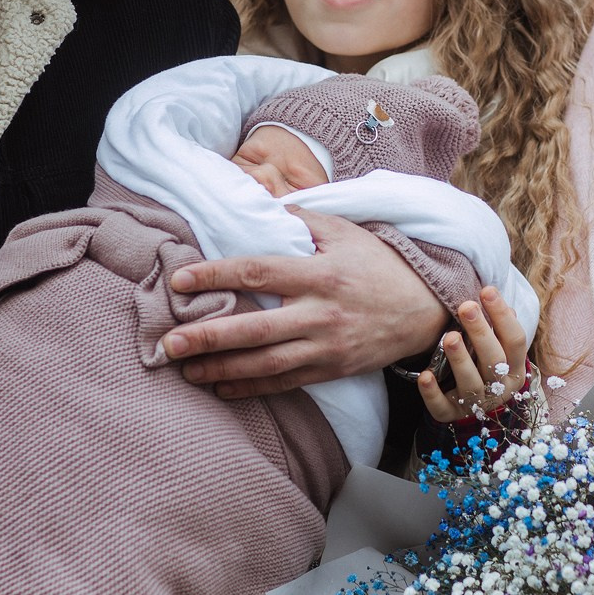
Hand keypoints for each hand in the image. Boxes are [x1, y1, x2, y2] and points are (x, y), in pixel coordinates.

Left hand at [161, 211, 444, 397]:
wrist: (425, 308)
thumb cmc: (379, 264)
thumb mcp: (345, 231)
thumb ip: (301, 218)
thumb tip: (263, 205)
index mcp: (318, 273)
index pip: (257, 273)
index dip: (215, 276)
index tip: (180, 281)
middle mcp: (319, 312)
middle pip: (254, 328)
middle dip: (207, 337)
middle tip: (168, 344)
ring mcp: (325, 346)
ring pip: (265, 364)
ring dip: (221, 369)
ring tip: (185, 371)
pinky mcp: (331, 369)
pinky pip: (285, 383)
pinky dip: (251, 388)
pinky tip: (221, 388)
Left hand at [417, 286, 531, 423]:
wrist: (470, 403)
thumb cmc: (483, 362)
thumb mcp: (496, 345)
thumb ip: (496, 324)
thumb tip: (493, 295)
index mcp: (515, 368)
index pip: (516, 340)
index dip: (503, 315)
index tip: (487, 290)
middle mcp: (500, 388)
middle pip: (494, 361)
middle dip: (480, 332)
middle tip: (466, 306)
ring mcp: (476, 404)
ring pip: (471, 384)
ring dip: (460, 360)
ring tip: (450, 337)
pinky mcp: (451, 414)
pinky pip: (442, 407)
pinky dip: (432, 393)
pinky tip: (425, 375)